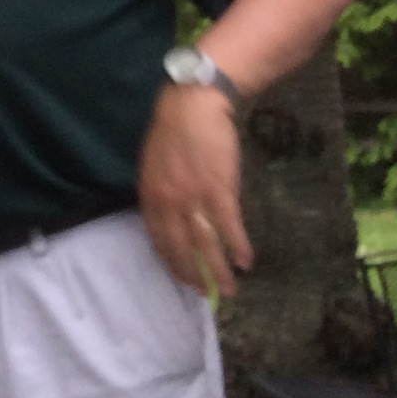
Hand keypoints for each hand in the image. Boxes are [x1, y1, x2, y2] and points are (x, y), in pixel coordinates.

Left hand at [138, 83, 251, 298]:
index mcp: (150, 196)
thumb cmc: (173, 130)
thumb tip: (168, 217)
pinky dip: (238, 246)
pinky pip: (229, 226)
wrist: (193, 104)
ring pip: (206, 244)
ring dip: (219, 271)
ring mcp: (193, 197)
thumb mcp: (153, 165)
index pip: (158, 240)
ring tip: (229, 290)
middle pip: (181, 248)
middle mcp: (168, 202)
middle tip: (206, 293)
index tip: (182, 278)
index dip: (171, 263)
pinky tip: (246, 261)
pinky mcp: (219, 189)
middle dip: (194, 275)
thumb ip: (159, 193)